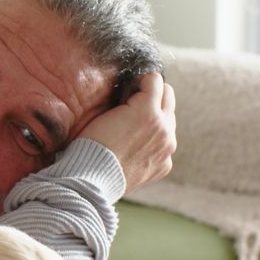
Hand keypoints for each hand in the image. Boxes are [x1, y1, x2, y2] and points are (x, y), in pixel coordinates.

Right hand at [80, 71, 176, 193]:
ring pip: (169, 122)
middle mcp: (165, 129)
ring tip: (133, 129)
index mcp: (149, 111)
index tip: (130, 88)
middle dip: (153, 95)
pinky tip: (135, 150)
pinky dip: (153, 144)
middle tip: (135, 103)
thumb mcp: (104, 112)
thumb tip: (134, 93)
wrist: (90, 180)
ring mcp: (167, 149)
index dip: (140, 81)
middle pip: (169, 96)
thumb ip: (126, 100)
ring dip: (155, 119)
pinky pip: (164, 146)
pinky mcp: (164, 165)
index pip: (155, 79)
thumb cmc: (91, 145)